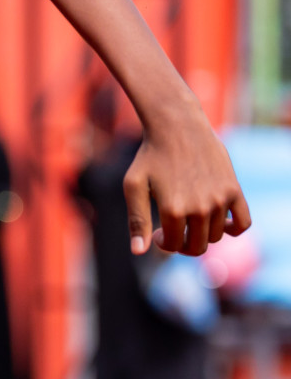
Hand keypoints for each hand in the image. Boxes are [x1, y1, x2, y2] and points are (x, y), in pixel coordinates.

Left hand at [124, 108, 250, 256]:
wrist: (177, 127)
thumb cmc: (150, 156)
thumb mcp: (134, 185)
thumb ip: (137, 220)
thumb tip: (139, 252)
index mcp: (173, 209)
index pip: (173, 246)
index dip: (163, 244)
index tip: (158, 233)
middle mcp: (199, 207)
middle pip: (197, 247)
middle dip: (183, 244)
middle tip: (174, 232)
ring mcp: (220, 199)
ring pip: (215, 236)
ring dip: (202, 233)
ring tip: (188, 218)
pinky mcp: (234, 190)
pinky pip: (243, 224)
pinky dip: (234, 229)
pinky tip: (221, 224)